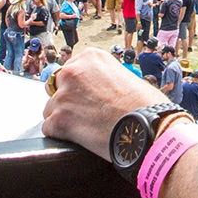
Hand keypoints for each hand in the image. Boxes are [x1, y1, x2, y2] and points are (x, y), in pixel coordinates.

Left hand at [42, 44, 167, 156]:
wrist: (148, 128)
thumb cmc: (146, 106)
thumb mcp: (127, 77)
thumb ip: (106, 79)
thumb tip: (102, 90)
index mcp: (91, 58)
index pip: (71, 71)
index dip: (79, 89)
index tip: (87, 99)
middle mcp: (73, 72)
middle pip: (56, 88)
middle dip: (67, 101)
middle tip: (85, 115)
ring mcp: (63, 96)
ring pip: (50, 109)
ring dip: (63, 120)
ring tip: (85, 130)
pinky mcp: (58, 120)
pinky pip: (49, 129)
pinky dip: (61, 136)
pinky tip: (79, 139)